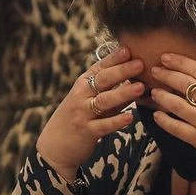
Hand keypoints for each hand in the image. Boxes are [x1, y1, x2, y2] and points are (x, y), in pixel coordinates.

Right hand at [35, 47, 141, 177]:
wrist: (54, 145)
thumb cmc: (78, 119)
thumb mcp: (90, 100)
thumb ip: (111, 91)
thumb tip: (136, 79)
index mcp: (83, 84)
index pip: (100, 67)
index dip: (115, 58)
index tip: (129, 49)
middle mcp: (81, 95)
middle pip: (103, 80)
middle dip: (122, 71)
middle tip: (140, 63)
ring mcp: (83, 113)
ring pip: (104, 100)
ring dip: (123, 93)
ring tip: (140, 87)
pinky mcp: (86, 131)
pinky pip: (103, 125)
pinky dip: (117, 121)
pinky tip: (130, 117)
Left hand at [146, 53, 195, 182]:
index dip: (181, 62)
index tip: (167, 57)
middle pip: (185, 84)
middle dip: (166, 75)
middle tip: (154, 70)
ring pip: (177, 104)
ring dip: (162, 97)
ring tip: (154, 92)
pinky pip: (176, 128)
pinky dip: (164, 121)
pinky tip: (156, 116)